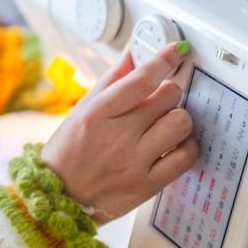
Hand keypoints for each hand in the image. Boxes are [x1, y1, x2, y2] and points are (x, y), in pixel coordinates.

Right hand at [39, 42, 197, 221]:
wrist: (61, 198)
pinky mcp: (147, 185)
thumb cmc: (69, 151)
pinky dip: (186, 146)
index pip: (140, 79)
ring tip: (167, 123)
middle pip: (167, 97)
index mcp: (97, 113)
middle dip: (169, 92)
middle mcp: (117, 136)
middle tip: (161, 99)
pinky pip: (185, 158)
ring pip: (180, 124)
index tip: (177, 50)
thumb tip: (133, 54)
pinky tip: (175, 144)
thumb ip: (111, 80)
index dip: (164, 60)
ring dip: (179, 118)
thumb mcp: (82, 110)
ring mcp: (134, 162)